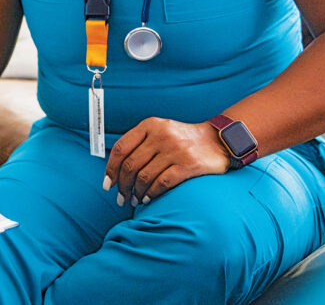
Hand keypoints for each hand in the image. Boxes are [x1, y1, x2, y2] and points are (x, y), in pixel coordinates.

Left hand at [103, 117, 230, 205]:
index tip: (108, 184)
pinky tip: (148, 198)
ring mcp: (175, 149)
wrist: (217, 141)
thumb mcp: (160, 131)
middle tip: (121, 198)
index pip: (121, 148)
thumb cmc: (182, 140)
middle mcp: (161, 135)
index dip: (111, 169)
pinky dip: (151, 193)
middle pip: (130, 165)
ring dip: (135, 192)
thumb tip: (115, 170)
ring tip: (134, 199)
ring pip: (144, 176)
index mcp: (150, 125)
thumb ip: (139, 143)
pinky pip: (161, 183)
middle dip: (122, 186)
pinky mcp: (188, 164)